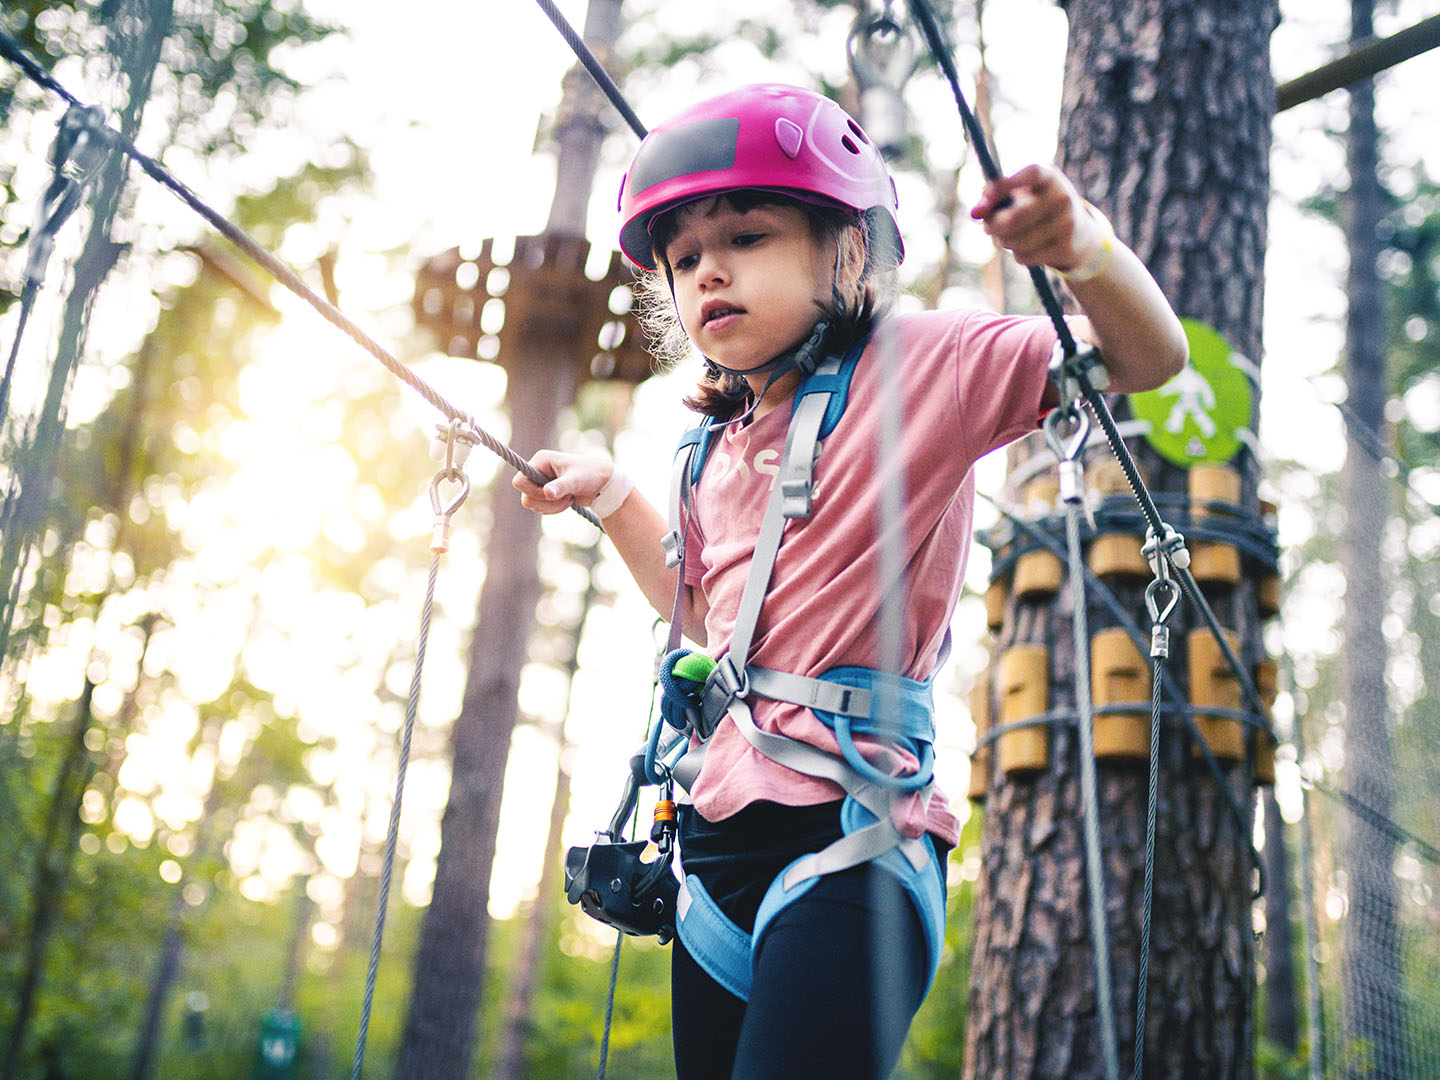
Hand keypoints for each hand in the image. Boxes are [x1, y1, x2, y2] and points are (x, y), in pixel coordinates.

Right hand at [512, 450, 616, 515]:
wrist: (603, 484)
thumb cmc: (591, 475)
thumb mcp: (576, 481)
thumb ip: (561, 486)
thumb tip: (547, 493)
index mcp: (541, 460)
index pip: (519, 481)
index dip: (533, 492)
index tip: (551, 494)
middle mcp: (538, 470)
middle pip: (525, 496)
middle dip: (545, 502)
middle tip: (565, 498)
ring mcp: (541, 482)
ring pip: (532, 504)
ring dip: (550, 507)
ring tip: (568, 499)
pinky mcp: (546, 492)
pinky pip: (540, 507)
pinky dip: (553, 509)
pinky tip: (568, 501)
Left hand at [970, 163, 1107, 275]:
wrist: (1080, 233)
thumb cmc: (1038, 208)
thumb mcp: (1020, 195)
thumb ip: (994, 197)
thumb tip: (975, 213)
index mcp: (1050, 177)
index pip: (1031, 174)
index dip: (1005, 185)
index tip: (984, 197)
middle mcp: (1062, 197)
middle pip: (1014, 218)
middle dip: (994, 226)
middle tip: (988, 228)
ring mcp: (1066, 224)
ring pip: (1016, 241)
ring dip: (1004, 242)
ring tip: (1009, 237)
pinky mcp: (1065, 248)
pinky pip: (1024, 257)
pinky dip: (1018, 255)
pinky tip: (1027, 248)